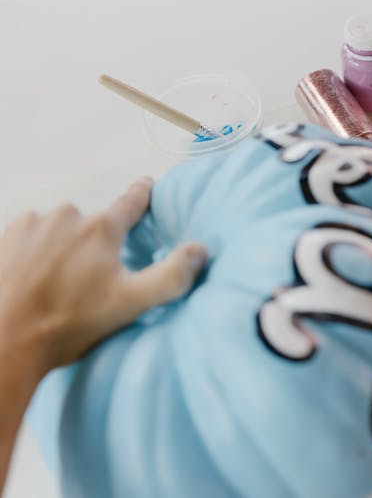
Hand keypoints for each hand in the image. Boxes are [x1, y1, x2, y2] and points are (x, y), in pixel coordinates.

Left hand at [0, 177, 206, 375]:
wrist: (4, 339)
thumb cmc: (68, 323)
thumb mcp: (131, 304)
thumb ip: (171, 276)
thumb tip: (199, 250)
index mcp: (101, 229)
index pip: (131, 202)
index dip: (143, 194)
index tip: (148, 184)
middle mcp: (66, 216)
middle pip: (93, 224)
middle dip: (96, 245)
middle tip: (91, 282)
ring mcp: (31, 224)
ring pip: (60, 229)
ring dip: (63, 248)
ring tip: (58, 285)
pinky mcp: (6, 236)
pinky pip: (31, 235)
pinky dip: (36, 252)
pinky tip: (34, 279)